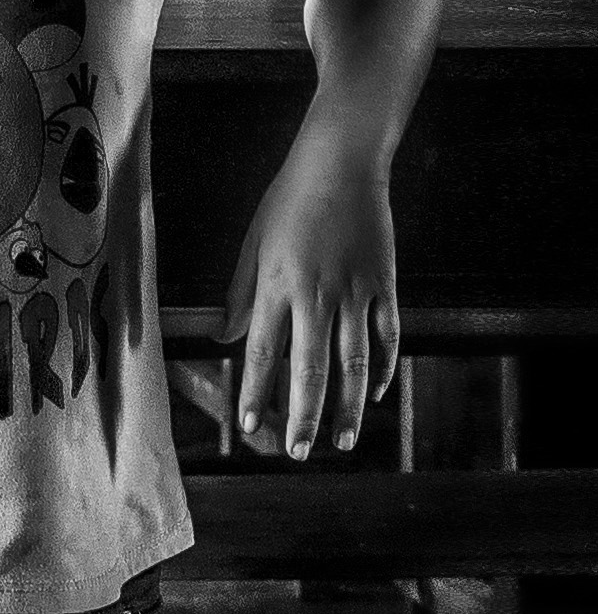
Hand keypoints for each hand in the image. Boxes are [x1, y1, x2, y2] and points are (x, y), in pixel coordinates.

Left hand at [219, 131, 399, 459]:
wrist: (341, 162)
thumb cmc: (288, 201)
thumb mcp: (252, 244)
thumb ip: (239, 296)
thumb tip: (224, 339)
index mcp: (277, 286)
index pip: (263, 353)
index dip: (257, 394)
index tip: (251, 427)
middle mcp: (317, 294)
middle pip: (310, 368)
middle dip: (304, 416)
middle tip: (299, 451)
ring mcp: (356, 291)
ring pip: (354, 362)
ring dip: (347, 406)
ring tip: (342, 441)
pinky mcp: (386, 283)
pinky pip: (388, 336)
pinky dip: (383, 369)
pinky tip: (373, 395)